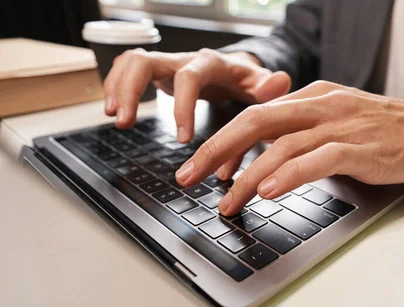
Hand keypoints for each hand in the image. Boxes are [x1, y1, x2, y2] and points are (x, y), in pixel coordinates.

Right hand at [103, 48, 290, 144]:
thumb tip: (281, 81)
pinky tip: (113, 109)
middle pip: (147, 62)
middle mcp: (184, 60)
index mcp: (210, 64)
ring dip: (117, 87)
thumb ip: (268, 87)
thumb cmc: (246, 82)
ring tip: (115, 117)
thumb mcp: (261, 86)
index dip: (182, 106)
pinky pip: (128, 69)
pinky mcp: (157, 72)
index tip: (183, 139)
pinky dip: (115, 85)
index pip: (189, 78)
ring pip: (132, 62)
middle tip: (123, 122)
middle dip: (131, 90)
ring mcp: (168, 64)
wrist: (236, 70)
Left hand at [175, 81, 403, 215]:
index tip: (209, 170)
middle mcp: (321, 106)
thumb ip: (303, 133)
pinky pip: (318, 158)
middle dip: (216, 150)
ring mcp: (341, 125)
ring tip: (228, 201)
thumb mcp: (337, 121)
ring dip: (248, 175)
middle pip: (256, 121)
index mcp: (312, 97)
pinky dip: (290, 174)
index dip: (226, 143)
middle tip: (189, 177)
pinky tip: (269, 191)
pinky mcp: (360, 147)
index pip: (256, 115)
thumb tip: (265, 160)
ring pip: (281, 144)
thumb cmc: (383, 129)